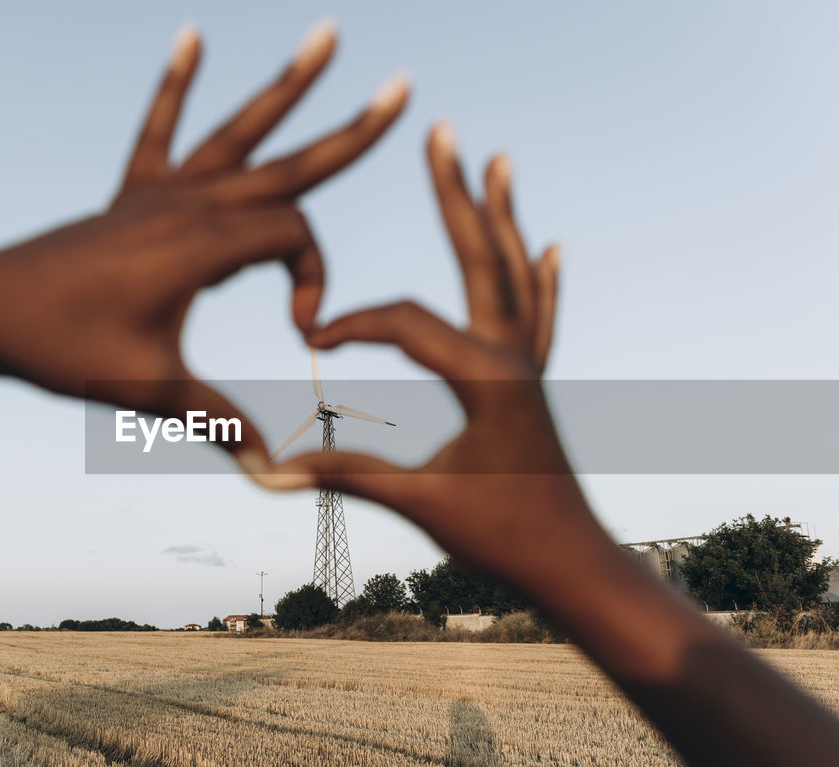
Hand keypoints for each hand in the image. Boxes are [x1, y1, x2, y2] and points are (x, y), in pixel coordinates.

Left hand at [0, 23, 407, 455]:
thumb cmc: (64, 349)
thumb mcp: (151, 390)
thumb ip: (220, 425)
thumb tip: (274, 476)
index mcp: (203, 246)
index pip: (295, 240)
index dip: (314, 280)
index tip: (298, 328)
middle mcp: (189, 205)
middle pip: (289, 163)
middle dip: (352, 130)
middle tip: (405, 87)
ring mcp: (159, 192)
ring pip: (238, 132)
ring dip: (286, 85)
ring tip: (329, 33)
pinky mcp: (131, 193)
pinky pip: (159, 129)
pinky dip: (177, 84)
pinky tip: (191, 35)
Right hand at [245, 123, 588, 586]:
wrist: (570, 563)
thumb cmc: (500, 536)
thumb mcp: (419, 502)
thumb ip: (346, 475)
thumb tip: (268, 473)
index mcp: (483, 377)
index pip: (405, 322)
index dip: (351, 324)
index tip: (309, 338)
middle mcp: (512, 357)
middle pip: (479, 258)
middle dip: (454, 194)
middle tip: (440, 132)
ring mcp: (528, 366)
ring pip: (513, 274)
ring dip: (501, 216)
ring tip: (499, 161)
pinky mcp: (532, 383)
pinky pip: (537, 316)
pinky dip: (540, 276)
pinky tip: (549, 244)